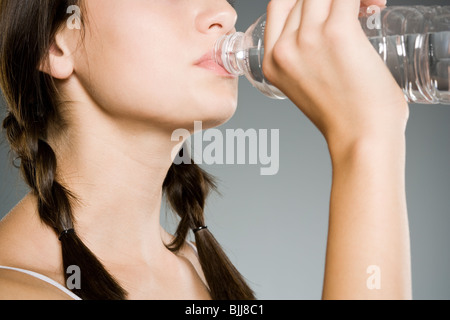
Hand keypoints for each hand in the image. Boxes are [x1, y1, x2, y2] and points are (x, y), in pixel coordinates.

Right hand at [263, 0, 408, 156]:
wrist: (361, 139)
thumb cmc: (346, 118)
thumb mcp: (308, 86)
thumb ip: (308, 57)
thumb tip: (329, 28)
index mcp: (272, 62)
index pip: (281, 5)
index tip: (329, 5)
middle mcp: (284, 48)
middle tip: (356, 8)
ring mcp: (307, 39)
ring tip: (370, 6)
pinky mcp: (337, 33)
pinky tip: (375, 3)